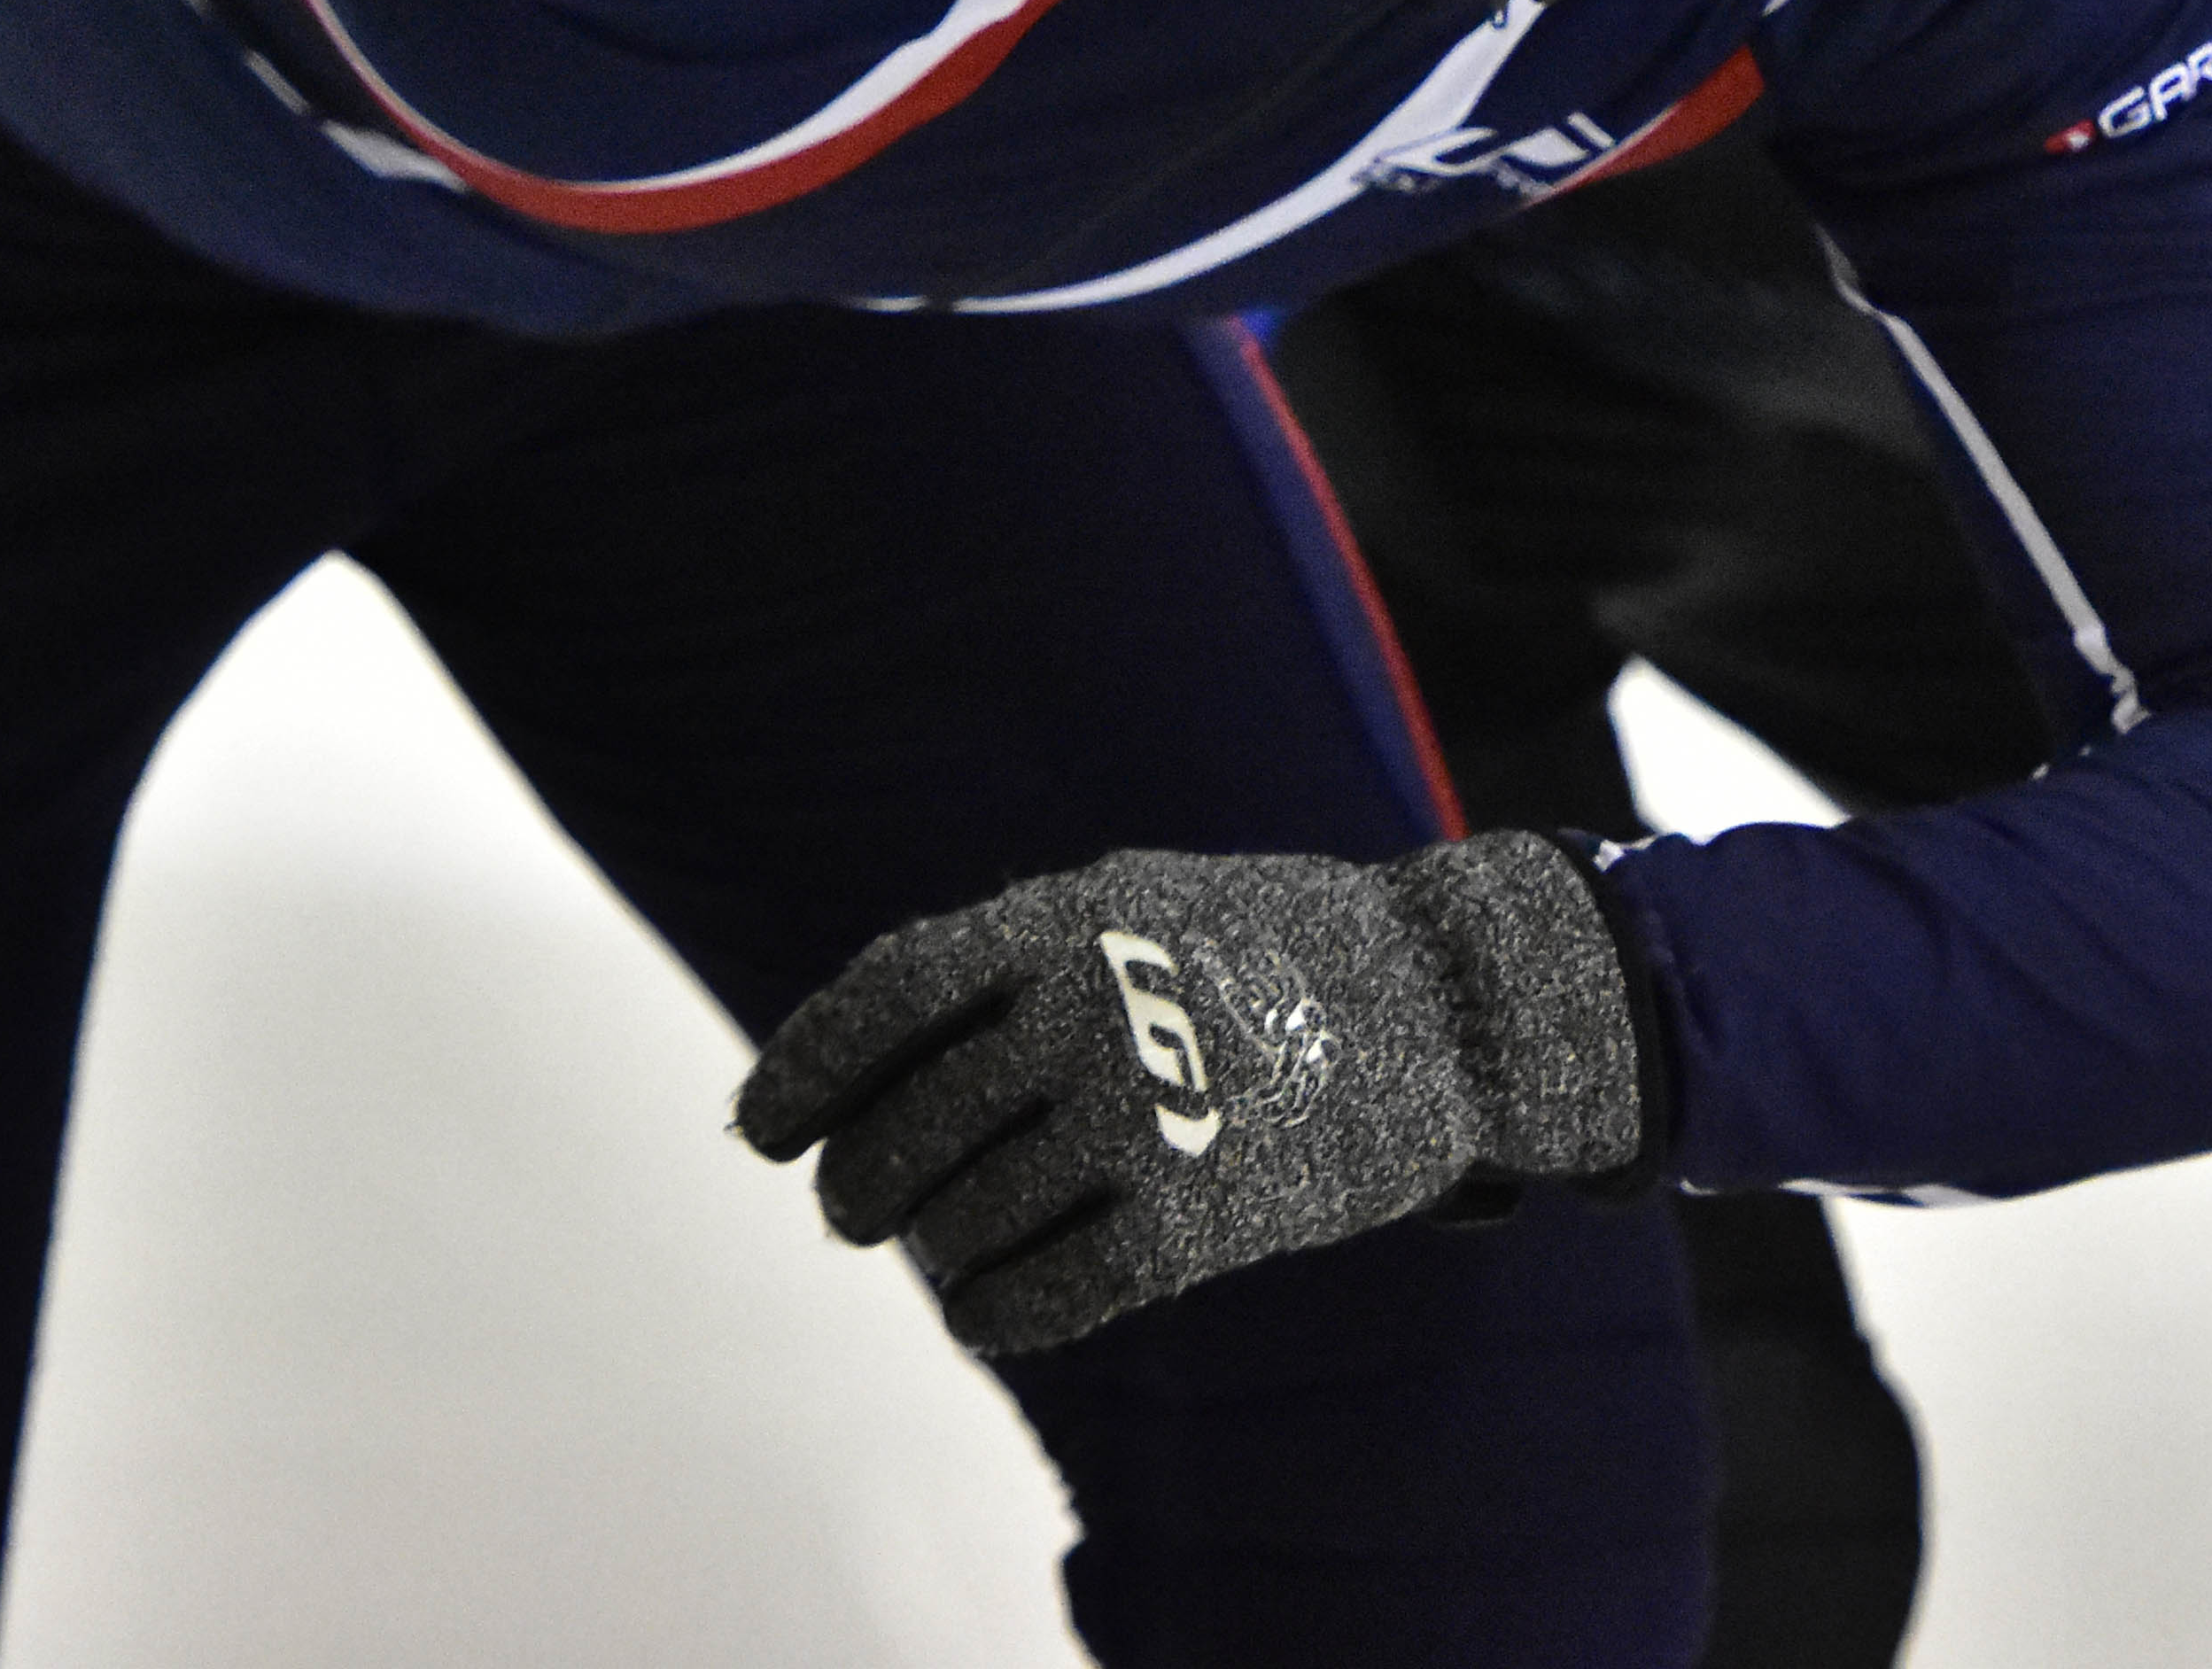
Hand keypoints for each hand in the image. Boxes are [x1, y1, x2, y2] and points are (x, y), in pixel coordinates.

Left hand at [733, 831, 1649, 1357]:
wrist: (1450, 997)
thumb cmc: (1271, 946)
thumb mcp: (1132, 900)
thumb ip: (1009, 961)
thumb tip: (862, 1046)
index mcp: (1061, 920)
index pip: (883, 1000)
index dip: (804, 1072)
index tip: (761, 1132)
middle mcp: (1088, 1013)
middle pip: (907, 1130)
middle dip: (861, 1186)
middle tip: (857, 1211)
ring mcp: (1146, 1116)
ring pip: (967, 1225)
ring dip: (938, 1254)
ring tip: (948, 1254)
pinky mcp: (1204, 1217)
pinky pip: (1051, 1292)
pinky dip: (999, 1311)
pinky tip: (993, 1311)